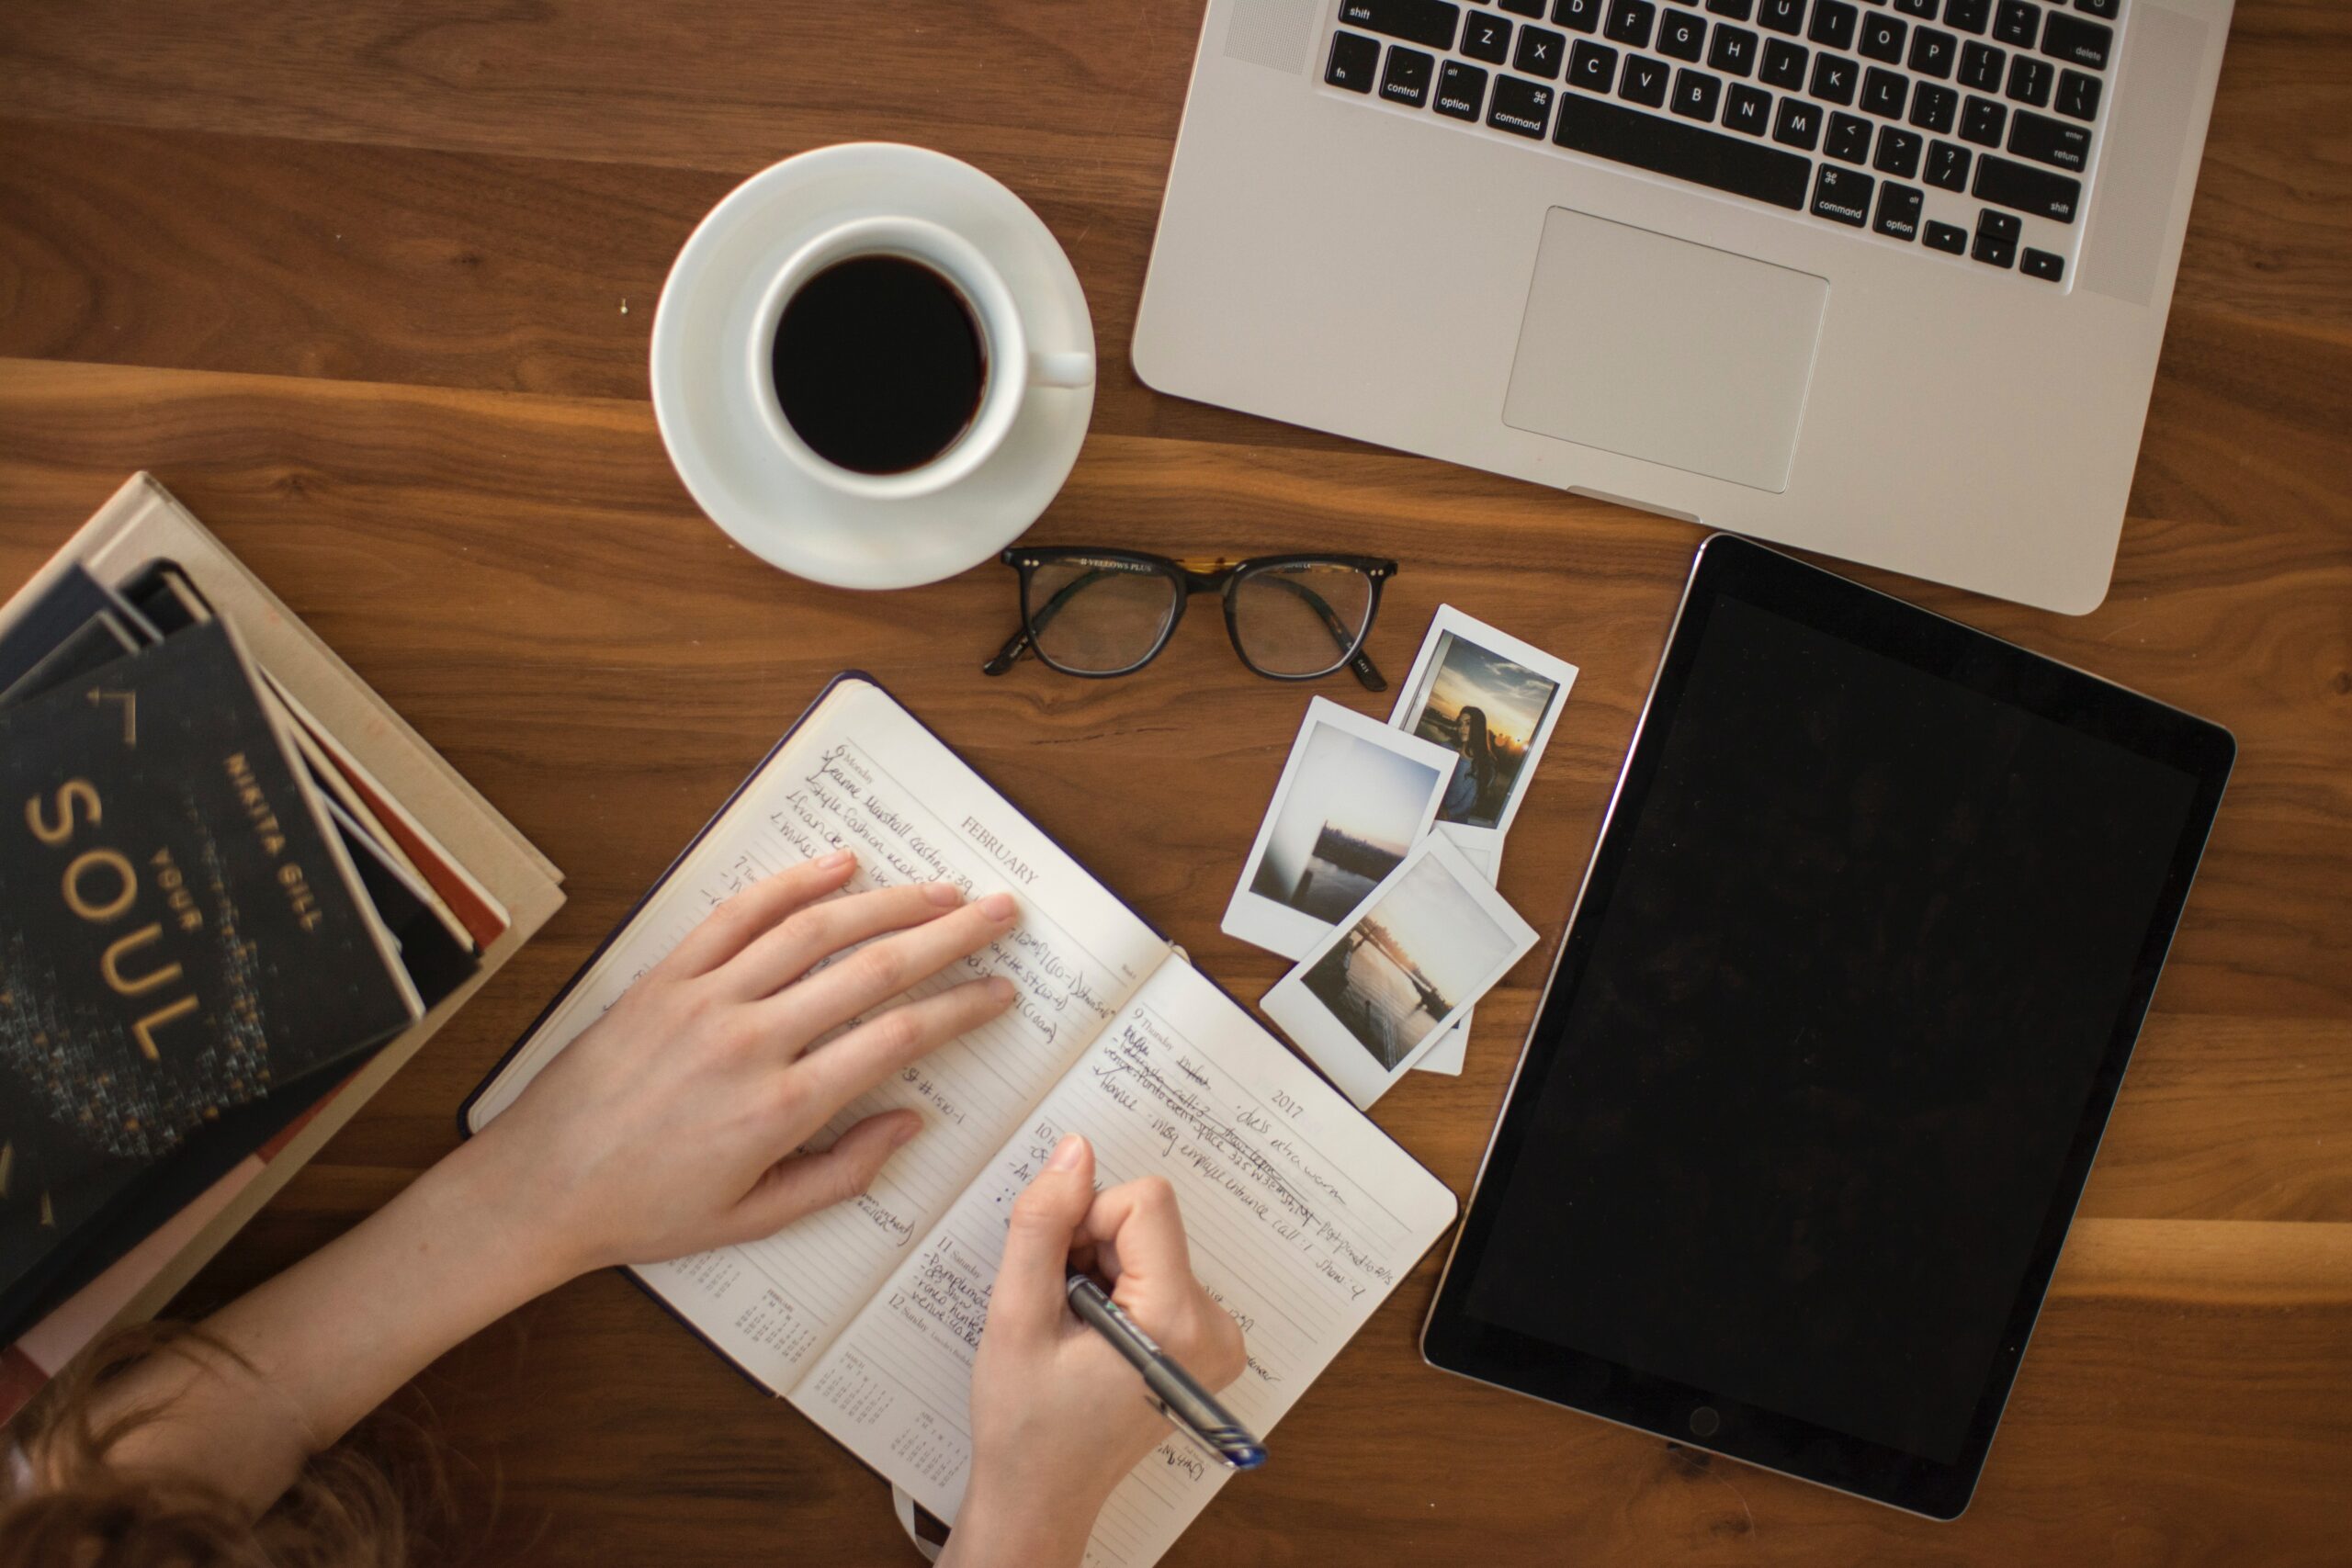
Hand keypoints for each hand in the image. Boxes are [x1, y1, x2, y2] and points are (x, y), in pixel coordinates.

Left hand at [466, 848, 1017, 1285]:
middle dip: (949, 935)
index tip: (1000, 991)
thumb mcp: (756, 1218)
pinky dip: (792, 883)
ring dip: (888, 902)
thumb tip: (911, 1122)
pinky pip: (737, 915)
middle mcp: (750, 1042)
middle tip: (1000, 913)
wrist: (539, 1187)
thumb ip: (842, 1172)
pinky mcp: (666, 977)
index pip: (898, 1038)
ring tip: (941, 888)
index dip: (961, 1008)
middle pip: (873, 969)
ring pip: (815, 930)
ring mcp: (705, 1000)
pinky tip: (840, 866)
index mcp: (781, 1108)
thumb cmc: (646, 1210)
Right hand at [947, 1136, 1247, 1567]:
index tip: (1058, 1274)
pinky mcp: (1205, 1341)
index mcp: (1178, 1322)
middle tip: (1059, 1311)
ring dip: (1100, 1268)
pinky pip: (1159, 1271)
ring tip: (1073, 1330)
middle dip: (1090, 1248)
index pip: (1145, 1202)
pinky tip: (1092, 1336)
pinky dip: (1117, 1287)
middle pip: (1149, 1221)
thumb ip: (1043, 1225)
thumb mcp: (1016, 1317)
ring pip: (1149, 1242)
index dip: (1086, 1221)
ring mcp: (1216, 1338)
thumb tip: (1075, 1151)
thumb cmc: (1026, 1423)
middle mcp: (1215, 1328)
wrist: (1042, 1495)